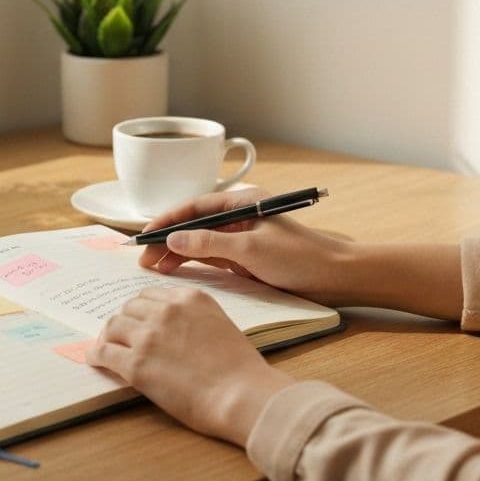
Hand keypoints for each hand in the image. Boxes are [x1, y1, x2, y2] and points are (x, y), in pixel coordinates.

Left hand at [86, 287, 294, 445]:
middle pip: (130, 308)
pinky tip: (95, 360)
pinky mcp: (136, 364)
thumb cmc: (240, 369)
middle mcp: (167, 311)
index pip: (152, 295)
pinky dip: (96, 355)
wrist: (241, 395)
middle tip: (122, 336)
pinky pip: (104, 352)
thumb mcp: (220, 326)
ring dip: (109, 337)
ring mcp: (149, 336)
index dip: (142, 310)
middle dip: (125, 322)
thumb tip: (174, 332)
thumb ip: (195, 320)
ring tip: (106, 347)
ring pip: (113, 326)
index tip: (138, 320)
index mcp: (190, 299)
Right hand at [139, 188, 362, 305]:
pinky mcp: (246, 258)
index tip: (145, 236)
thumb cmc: (300, 257)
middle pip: (194, 225)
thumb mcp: (251, 249)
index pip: (195, 207)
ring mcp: (242, 238)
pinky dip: (192, 265)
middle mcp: (240, 217)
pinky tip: (176, 272)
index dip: (167, 220)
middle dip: (167, 240)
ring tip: (153, 270)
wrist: (337, 278)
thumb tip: (173, 240)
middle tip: (142, 259)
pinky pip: (211, 258)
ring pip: (200, 243)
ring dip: (176, 254)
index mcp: (243, 202)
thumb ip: (209, 244)